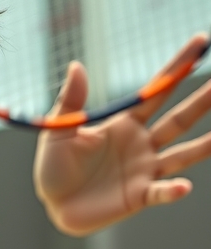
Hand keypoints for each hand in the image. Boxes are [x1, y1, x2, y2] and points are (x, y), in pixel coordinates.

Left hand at [34, 36, 210, 235]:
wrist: (53, 206)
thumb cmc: (54, 168)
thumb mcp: (58, 130)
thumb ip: (70, 101)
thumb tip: (77, 64)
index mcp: (125, 123)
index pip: (156, 91)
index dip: (178, 68)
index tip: (199, 43)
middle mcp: (142, 144)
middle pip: (179, 119)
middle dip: (202, 101)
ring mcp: (144, 170)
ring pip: (182, 154)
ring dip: (205, 145)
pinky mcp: (139, 196)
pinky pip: (159, 193)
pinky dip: (171, 191)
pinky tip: (183, 187)